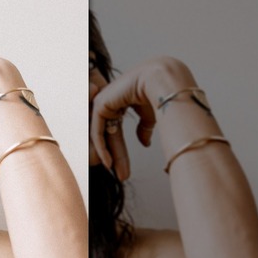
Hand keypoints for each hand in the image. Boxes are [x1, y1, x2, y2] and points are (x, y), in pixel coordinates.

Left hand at [90, 56, 196, 179]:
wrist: (161, 80)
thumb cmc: (159, 93)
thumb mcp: (150, 115)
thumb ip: (144, 128)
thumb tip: (145, 143)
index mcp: (118, 106)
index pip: (115, 135)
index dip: (120, 153)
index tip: (125, 170)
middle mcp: (108, 105)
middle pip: (107, 138)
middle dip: (114, 158)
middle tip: (122, 176)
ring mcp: (102, 104)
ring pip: (100, 136)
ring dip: (107, 156)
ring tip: (115, 172)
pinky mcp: (100, 105)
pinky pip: (97, 131)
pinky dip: (102, 148)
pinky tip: (108, 163)